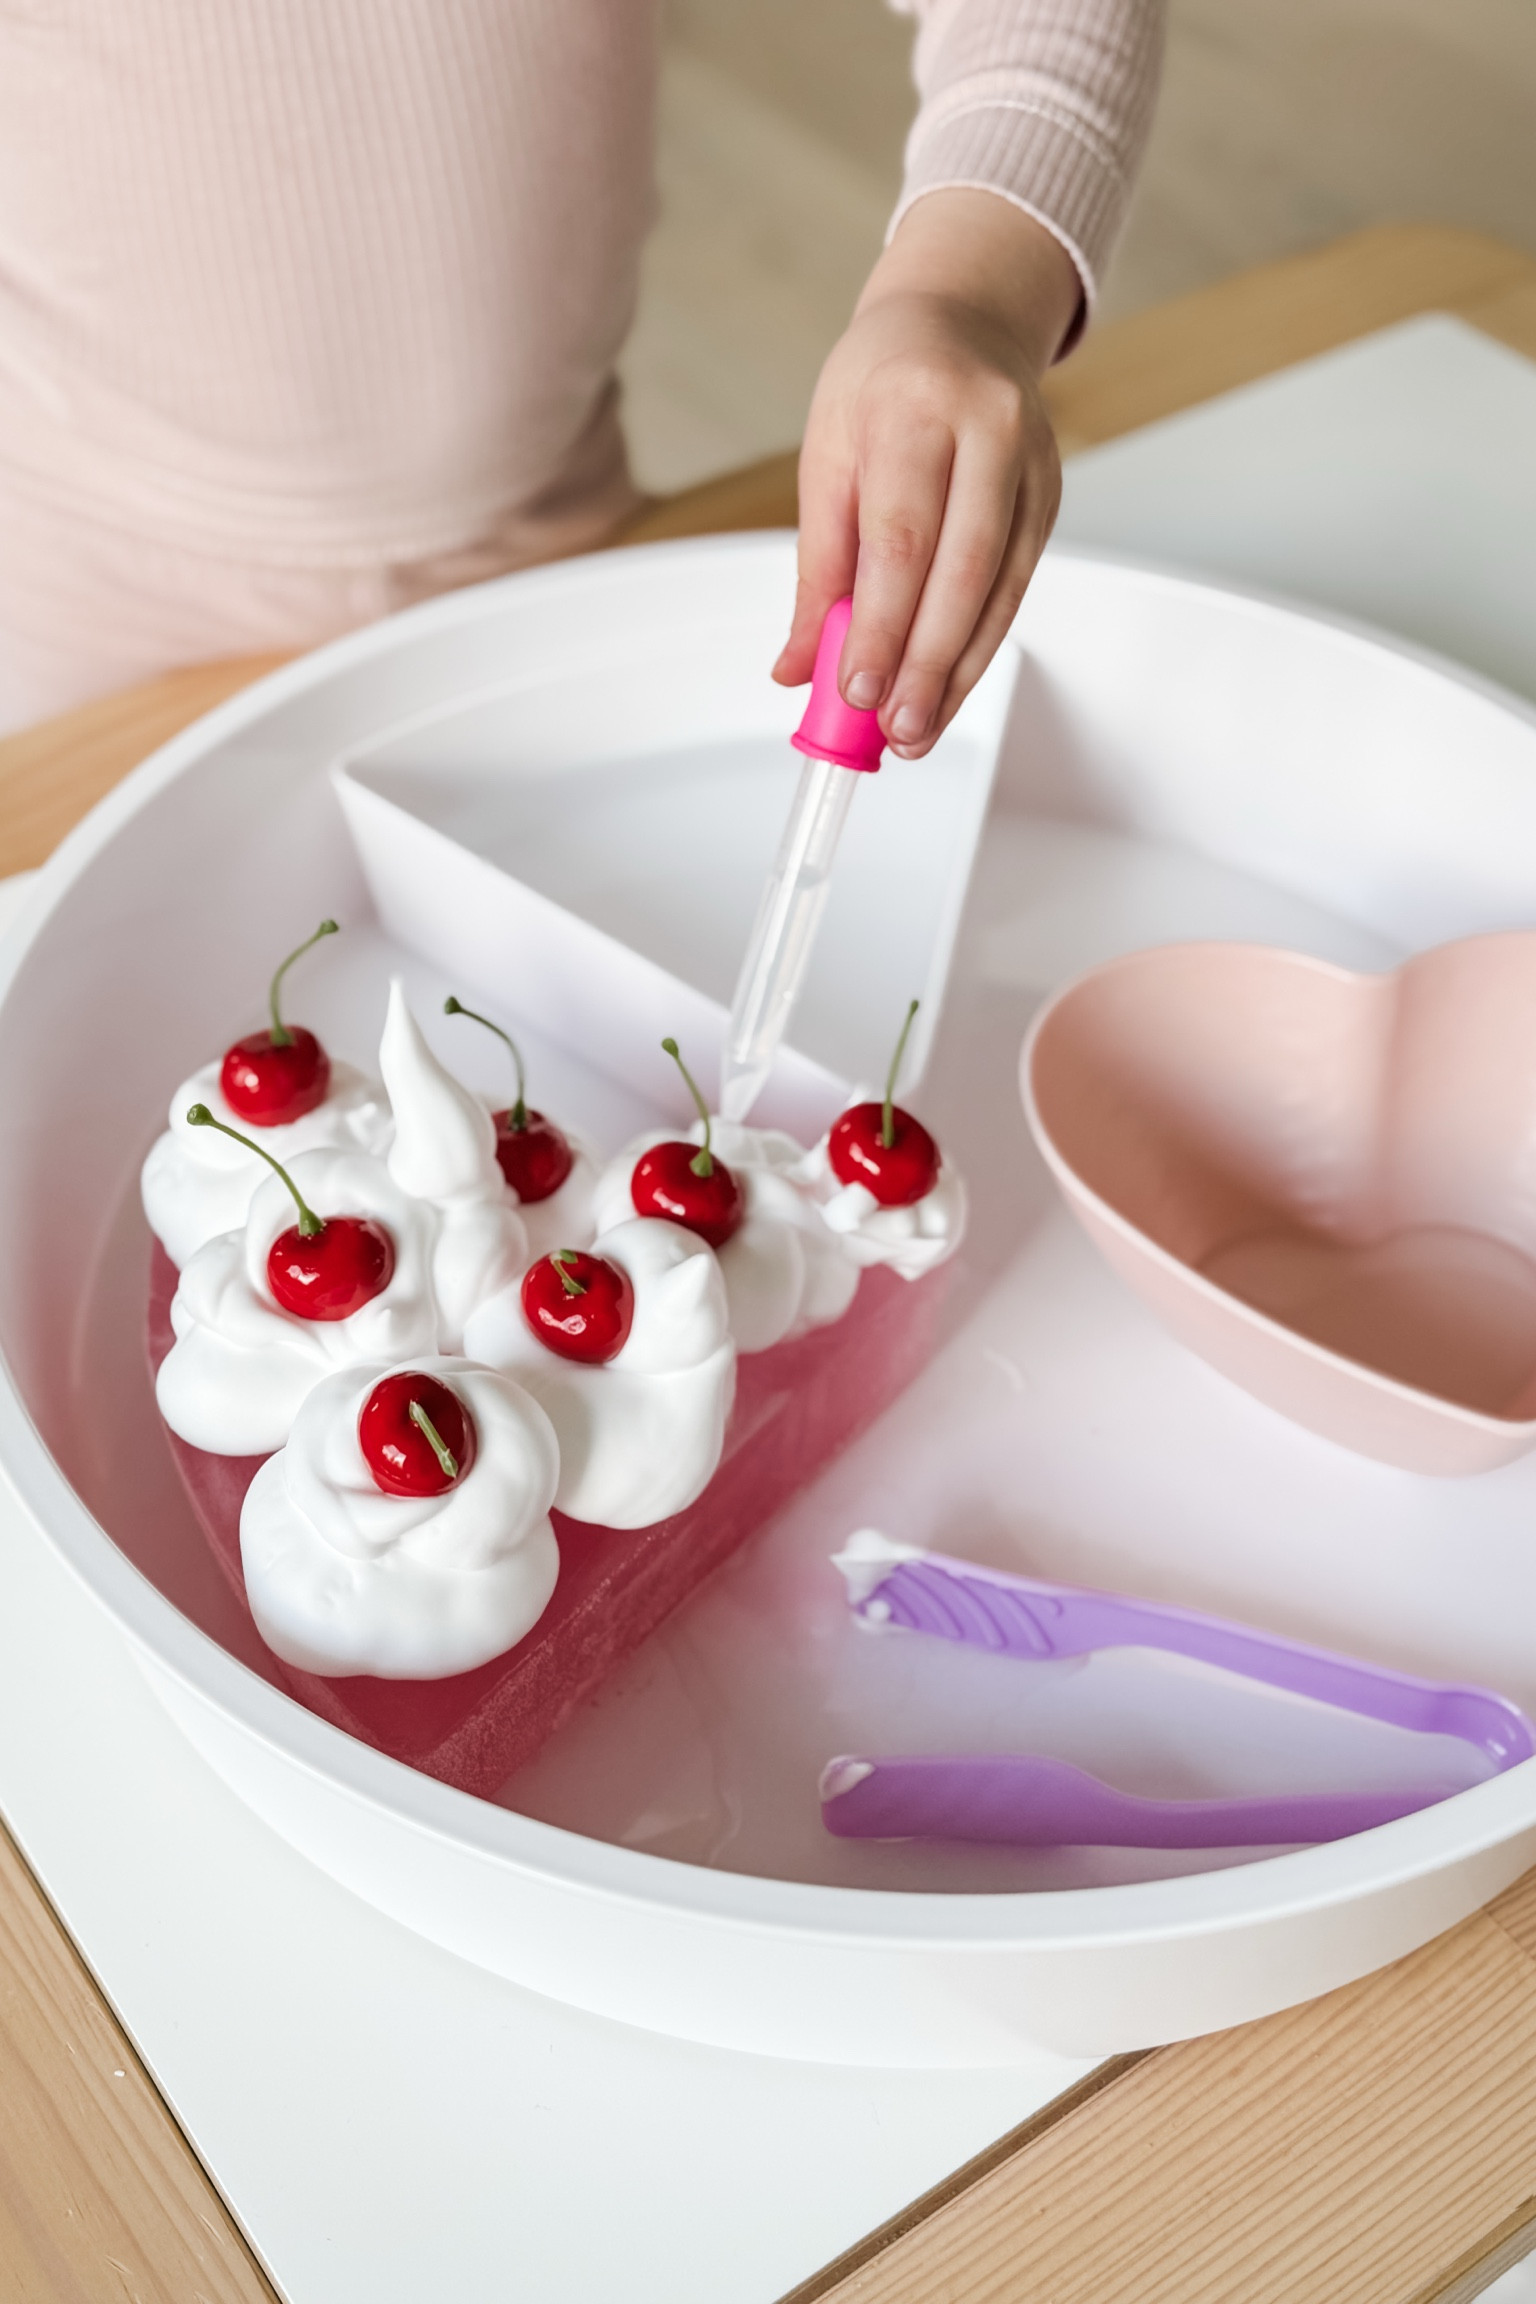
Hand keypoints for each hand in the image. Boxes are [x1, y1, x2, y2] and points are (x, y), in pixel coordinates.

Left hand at [774, 190, 1081, 758]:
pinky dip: (980, 644)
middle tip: (896, 730)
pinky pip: (1016, 585)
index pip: (900, 539)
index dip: (881, 625)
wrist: (960, 319)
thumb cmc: (880, 385)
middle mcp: (986, 430)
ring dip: (959, 671)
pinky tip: (951, 688)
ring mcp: (1029, 464)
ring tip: (918, 729)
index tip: (856, 689)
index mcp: (915, 409)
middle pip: (960, 571)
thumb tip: (797, 665)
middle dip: (926, 664)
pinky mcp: (1049, 497)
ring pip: (999, 588)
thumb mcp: (827, 454)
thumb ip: (817, 566)